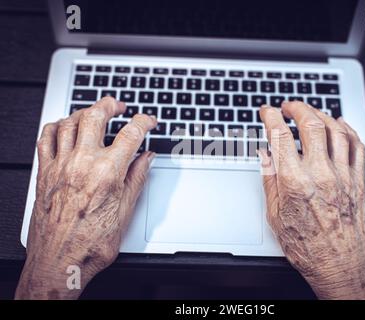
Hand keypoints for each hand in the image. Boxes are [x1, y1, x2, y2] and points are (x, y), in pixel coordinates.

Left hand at [15, 97, 156, 298]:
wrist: (59, 262)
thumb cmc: (91, 244)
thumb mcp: (125, 212)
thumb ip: (137, 178)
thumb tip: (147, 158)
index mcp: (107, 173)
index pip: (131, 133)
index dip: (144, 122)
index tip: (148, 121)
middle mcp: (82, 164)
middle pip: (96, 116)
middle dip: (110, 104)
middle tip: (118, 105)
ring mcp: (60, 166)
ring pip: (70, 121)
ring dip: (84, 111)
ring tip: (94, 112)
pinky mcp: (45, 173)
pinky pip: (46, 137)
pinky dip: (57, 126)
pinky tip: (64, 127)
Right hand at [259, 101, 364, 299]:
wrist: (338, 265)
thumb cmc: (306, 246)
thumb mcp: (275, 214)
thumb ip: (270, 179)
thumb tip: (265, 154)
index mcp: (295, 183)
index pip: (280, 137)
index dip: (271, 117)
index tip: (267, 111)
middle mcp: (321, 175)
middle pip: (311, 125)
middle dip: (298, 108)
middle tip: (289, 106)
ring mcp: (343, 176)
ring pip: (336, 131)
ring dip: (322, 115)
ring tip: (311, 112)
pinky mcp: (358, 181)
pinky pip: (357, 146)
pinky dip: (348, 130)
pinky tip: (340, 124)